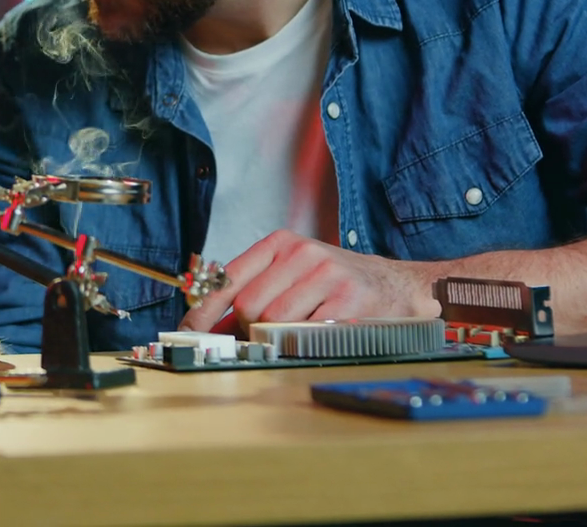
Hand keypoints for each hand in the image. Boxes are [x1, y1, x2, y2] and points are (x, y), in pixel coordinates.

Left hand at [179, 230, 437, 333]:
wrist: (397, 285)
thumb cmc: (337, 283)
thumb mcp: (293, 275)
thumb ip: (253, 293)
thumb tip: (209, 325)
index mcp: (282, 244)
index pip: (229, 277)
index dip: (205, 308)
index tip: (190, 329)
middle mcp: (302, 253)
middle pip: (247, 305)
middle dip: (248, 329)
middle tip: (264, 334)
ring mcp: (327, 275)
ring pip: (273, 321)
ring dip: (276, 338)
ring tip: (294, 333)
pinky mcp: (347, 301)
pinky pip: (305, 332)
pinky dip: (301, 343)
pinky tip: (314, 336)